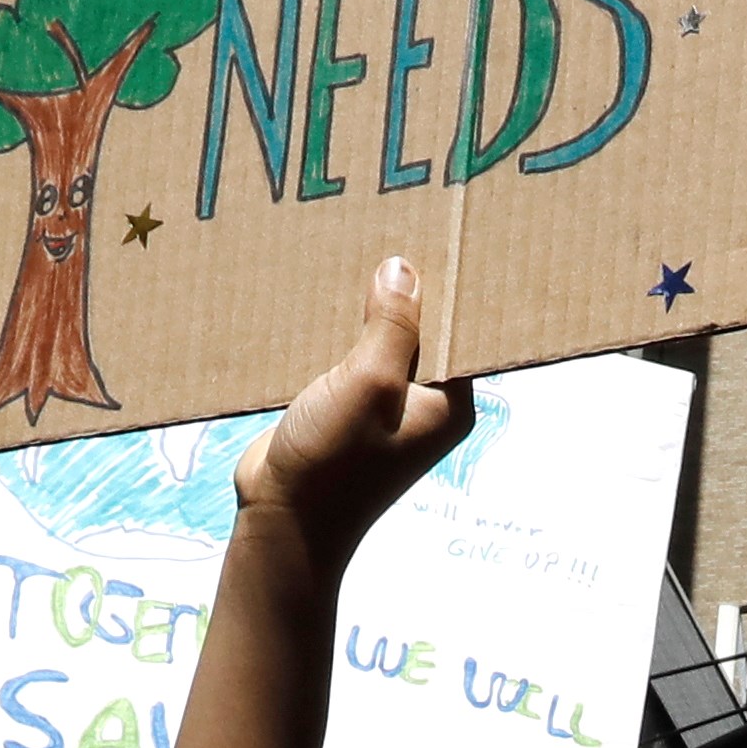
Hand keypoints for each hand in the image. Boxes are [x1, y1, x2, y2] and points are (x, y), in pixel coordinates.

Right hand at [234, 257, 472, 570]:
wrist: (282, 523)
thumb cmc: (333, 465)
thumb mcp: (368, 384)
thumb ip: (392, 326)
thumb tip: (405, 269)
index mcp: (451, 405)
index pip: (464, 330)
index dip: (452, 285)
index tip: (443, 231)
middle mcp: (425, 405)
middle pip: (424, 330)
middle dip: (406, 288)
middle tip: (396, 224)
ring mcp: (384, 407)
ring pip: (382, 340)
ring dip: (367, 306)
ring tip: (357, 247)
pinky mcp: (346, 407)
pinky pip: (350, 355)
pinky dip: (339, 329)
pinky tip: (323, 292)